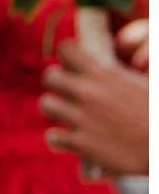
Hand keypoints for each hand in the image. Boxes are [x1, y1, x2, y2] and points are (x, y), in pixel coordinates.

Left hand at [41, 27, 149, 175]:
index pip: (66, 50)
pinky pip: (52, 136)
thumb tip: (109, 65)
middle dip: (58, 83)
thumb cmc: (156, 112)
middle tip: (69, 92)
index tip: (73, 64)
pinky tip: (70, 140)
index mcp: (104, 73)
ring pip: (46, 104)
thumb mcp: (141, 83)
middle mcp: (88, 92)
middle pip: (50, 77)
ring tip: (68, 115)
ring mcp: (81, 118)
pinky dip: (59, 139)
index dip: (68, 56)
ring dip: (56, 109)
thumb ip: (118, 74)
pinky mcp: (81, 143)